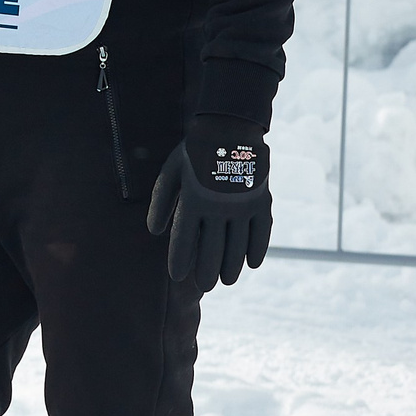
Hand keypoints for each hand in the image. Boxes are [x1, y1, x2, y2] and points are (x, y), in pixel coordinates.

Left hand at [147, 115, 271, 290]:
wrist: (229, 129)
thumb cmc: (193, 153)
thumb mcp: (171, 172)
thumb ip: (161, 201)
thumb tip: (154, 232)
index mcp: (193, 199)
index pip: (184, 239)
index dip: (180, 260)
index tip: (177, 277)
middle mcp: (218, 207)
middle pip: (212, 249)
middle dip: (207, 270)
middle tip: (205, 285)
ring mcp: (242, 206)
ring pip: (238, 246)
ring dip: (232, 267)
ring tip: (227, 281)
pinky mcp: (261, 202)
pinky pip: (262, 233)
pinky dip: (257, 250)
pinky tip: (252, 264)